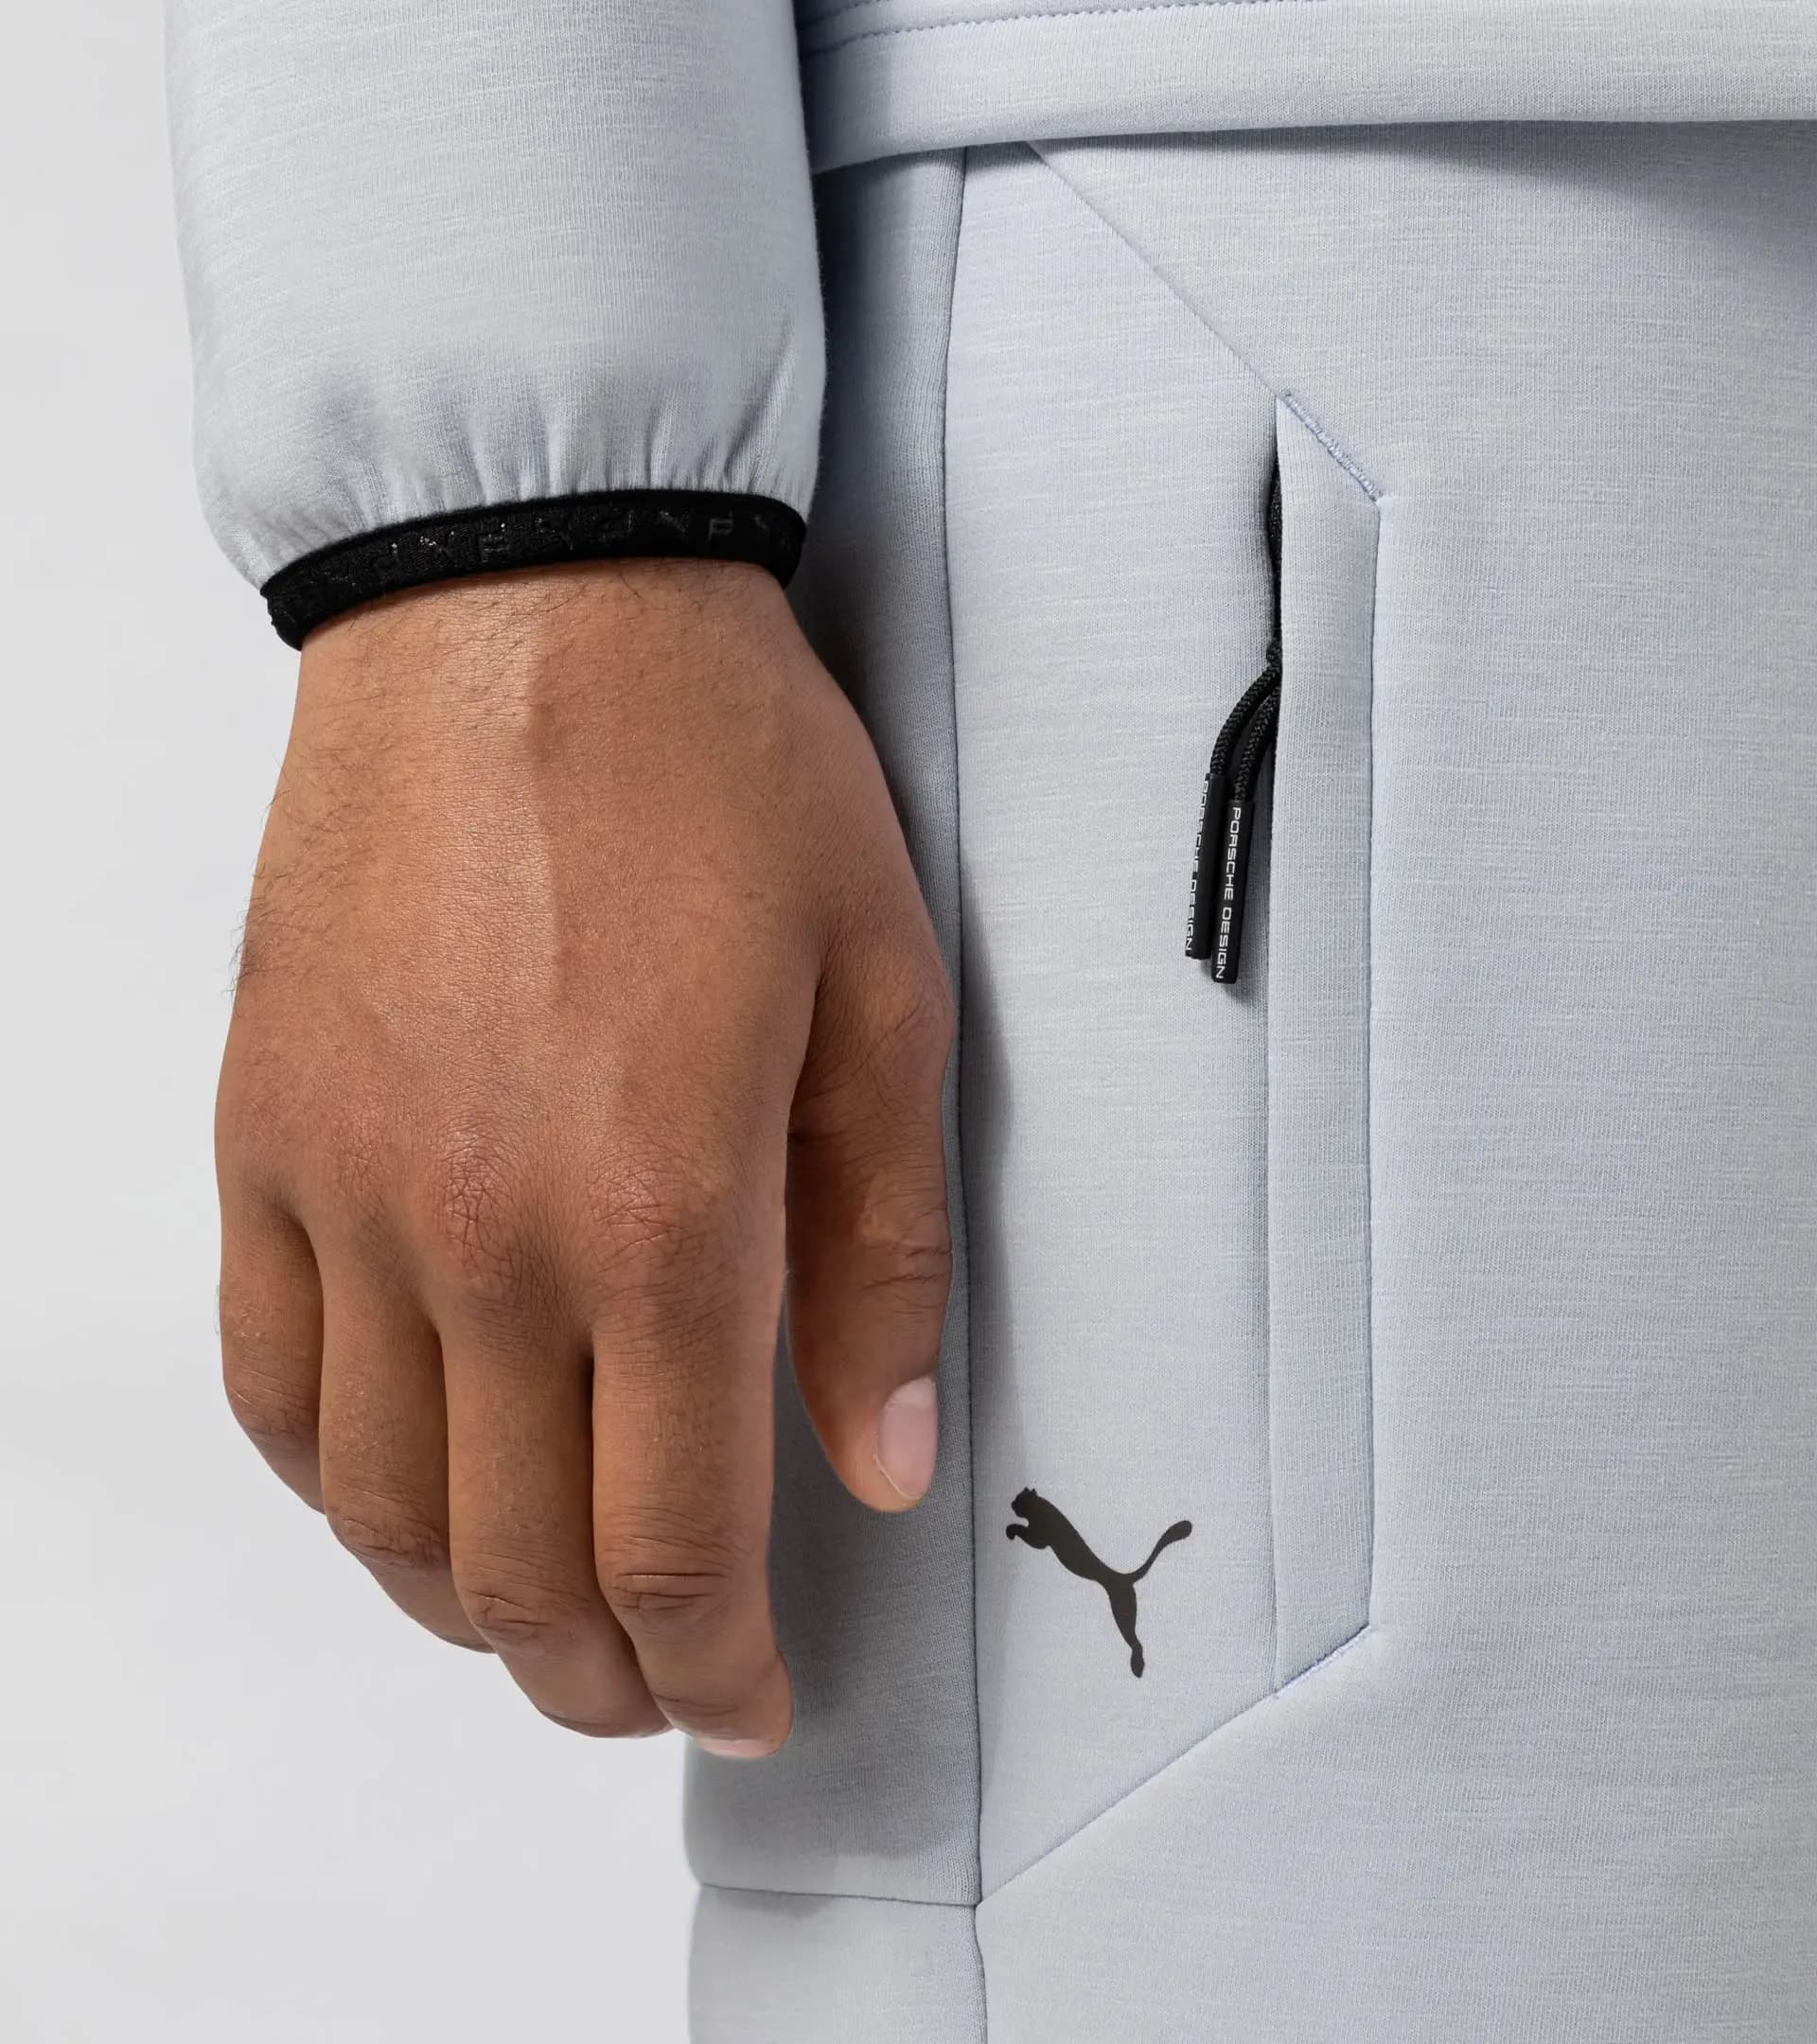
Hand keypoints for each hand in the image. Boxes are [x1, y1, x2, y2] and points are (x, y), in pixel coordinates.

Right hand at [215, 561, 953, 1753]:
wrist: (527, 603)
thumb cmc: (723, 774)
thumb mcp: (882, 998)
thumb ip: (881, 1255)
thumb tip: (877, 1454)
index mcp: (660, 1211)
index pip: (674, 1539)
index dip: (715, 1662)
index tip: (750, 1700)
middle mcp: (482, 1235)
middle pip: (518, 1561)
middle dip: (601, 1670)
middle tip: (660, 1685)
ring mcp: (348, 1193)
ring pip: (379, 1507)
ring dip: (466, 1605)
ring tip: (543, 1620)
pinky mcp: (267, 1136)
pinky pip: (272, 1380)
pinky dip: (339, 1483)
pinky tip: (404, 1489)